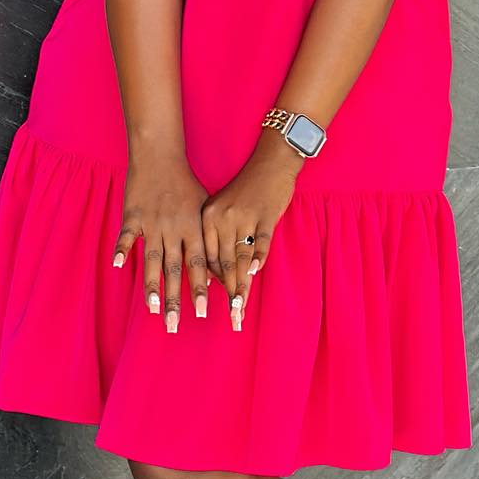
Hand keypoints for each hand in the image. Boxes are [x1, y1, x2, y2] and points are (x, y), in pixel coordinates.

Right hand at [112, 148, 211, 332]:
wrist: (159, 156)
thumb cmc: (185, 185)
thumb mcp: (203, 209)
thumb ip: (208, 242)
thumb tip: (216, 274)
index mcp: (193, 228)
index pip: (199, 265)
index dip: (199, 289)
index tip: (201, 313)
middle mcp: (173, 228)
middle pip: (175, 269)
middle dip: (176, 298)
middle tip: (175, 324)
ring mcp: (152, 223)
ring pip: (151, 259)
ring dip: (151, 286)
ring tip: (152, 309)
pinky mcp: (133, 216)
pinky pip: (126, 236)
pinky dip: (121, 250)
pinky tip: (118, 268)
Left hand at [202, 133, 303, 329]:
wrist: (271, 161)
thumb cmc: (246, 189)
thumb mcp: (224, 208)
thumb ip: (219, 238)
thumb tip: (217, 275)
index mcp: (208, 217)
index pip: (208, 257)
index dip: (214, 282)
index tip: (218, 304)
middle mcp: (222, 218)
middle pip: (223, 263)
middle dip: (228, 294)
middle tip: (231, 317)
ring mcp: (243, 216)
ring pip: (240, 257)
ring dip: (241, 285)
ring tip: (240, 308)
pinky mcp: (264, 214)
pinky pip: (260, 241)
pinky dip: (259, 257)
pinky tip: (255, 274)